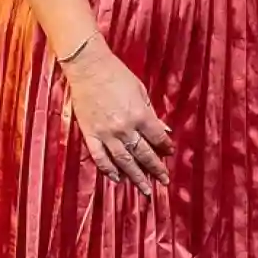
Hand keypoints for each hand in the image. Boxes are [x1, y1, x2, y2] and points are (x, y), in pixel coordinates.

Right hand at [60, 39, 171, 195]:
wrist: (88, 67)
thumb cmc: (117, 75)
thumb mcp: (141, 92)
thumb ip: (153, 114)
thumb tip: (165, 130)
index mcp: (140, 115)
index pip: (158, 138)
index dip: (165, 148)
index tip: (169, 154)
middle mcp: (125, 128)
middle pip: (143, 154)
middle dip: (156, 169)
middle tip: (164, 182)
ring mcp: (106, 133)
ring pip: (124, 161)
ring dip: (136, 176)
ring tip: (145, 190)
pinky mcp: (90, 134)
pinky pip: (100, 157)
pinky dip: (108, 169)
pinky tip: (117, 178)